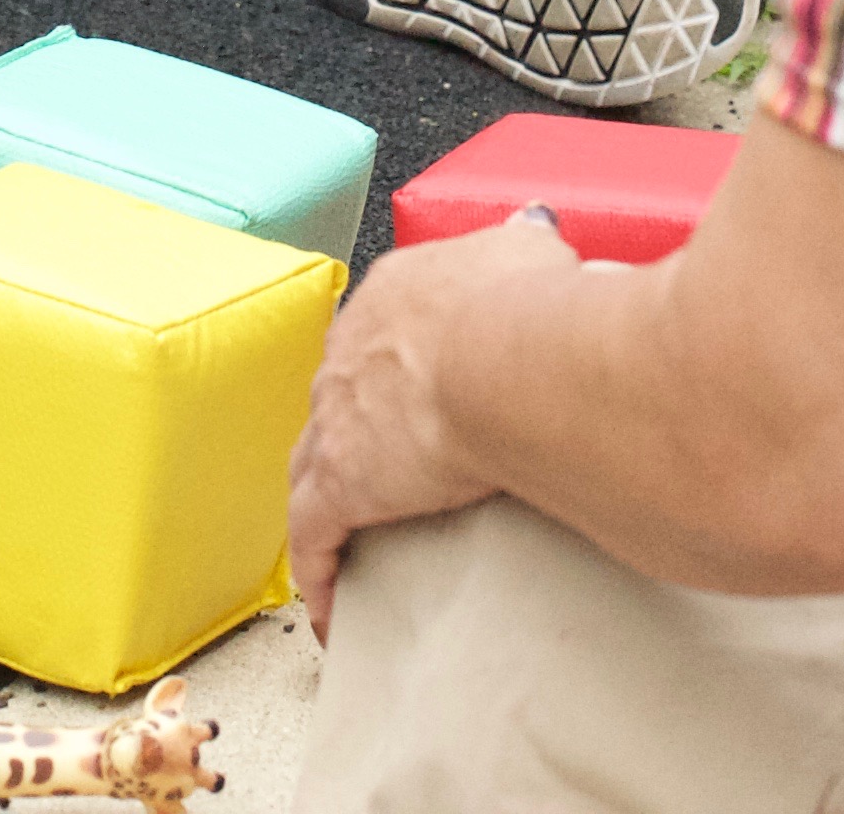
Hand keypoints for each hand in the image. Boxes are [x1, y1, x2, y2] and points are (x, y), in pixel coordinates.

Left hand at [287, 207, 575, 641]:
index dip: (396, 365)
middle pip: (340, 394)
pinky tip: (333, 605)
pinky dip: (321, 573)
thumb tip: (532, 237)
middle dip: (356, 425)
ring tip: (349, 529)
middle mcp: (352, 348)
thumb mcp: (531, 252)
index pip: (382, 330)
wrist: (507, 359)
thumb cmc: (528, 308)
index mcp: (396, 293)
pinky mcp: (338, 484)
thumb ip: (522, 246)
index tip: (415, 390)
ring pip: (311, 462)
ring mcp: (336, 416)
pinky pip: (314, 539)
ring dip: (326, 495)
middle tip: (389, 462)